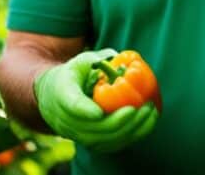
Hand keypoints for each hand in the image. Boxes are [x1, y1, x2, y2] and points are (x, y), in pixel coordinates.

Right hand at [34, 48, 158, 152]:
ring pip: (103, 140)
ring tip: (150, 114)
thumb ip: (100, 59)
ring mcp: (77, 134)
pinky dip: (131, 137)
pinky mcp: (90, 142)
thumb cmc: (74, 75)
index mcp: (62, 93)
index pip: (71, 105)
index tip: (99, 112)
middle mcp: (66, 119)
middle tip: (142, 108)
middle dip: (120, 121)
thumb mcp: (82, 62)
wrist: (53, 98)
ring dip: (130, 130)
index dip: (84, 111)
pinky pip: (111, 146)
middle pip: (93, 128)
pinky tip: (147, 124)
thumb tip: (119, 58)